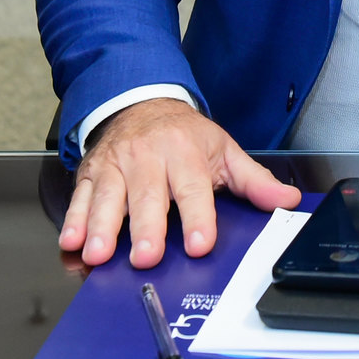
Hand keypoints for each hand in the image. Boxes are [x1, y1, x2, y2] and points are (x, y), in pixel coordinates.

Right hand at [60, 99, 299, 269]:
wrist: (141, 100)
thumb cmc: (185, 135)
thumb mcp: (224, 151)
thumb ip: (254, 181)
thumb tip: (288, 201)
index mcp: (185, 153)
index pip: (193, 189)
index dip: (197, 218)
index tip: (199, 244)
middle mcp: (149, 158)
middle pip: (148, 197)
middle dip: (146, 228)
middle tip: (146, 257)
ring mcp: (117, 165)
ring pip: (109, 198)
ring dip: (102, 227)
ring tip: (98, 255)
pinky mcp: (92, 172)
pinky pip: (81, 196)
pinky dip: (74, 219)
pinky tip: (71, 240)